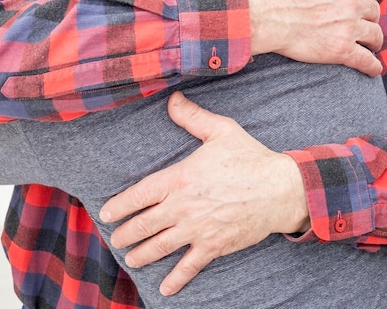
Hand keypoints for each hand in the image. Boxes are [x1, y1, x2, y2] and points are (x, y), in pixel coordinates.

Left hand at [100, 91, 308, 295]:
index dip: (120, 205)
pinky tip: (165, 289)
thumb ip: (192, 117)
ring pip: (161, 246)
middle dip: (126, 233)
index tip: (107, 213)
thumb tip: (172, 98)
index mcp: (180, 178)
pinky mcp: (214, 246)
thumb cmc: (249, 157)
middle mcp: (183, 207)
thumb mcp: (220, 130)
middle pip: (145, 224)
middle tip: (115, 239)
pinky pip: (190, 266)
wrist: (279, 189)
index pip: (141, 194)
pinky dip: (176, 279)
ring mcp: (197, 229)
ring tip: (131, 259)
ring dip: (142, 254)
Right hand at [246, 0, 382, 75]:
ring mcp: (348, 28)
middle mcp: (351, 3)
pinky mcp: (340, 50)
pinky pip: (366, 60)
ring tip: (370, 43)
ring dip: (374, 39)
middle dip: (369, 15)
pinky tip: (372, 68)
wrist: (262, 12)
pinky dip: (372, 66)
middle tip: (363, 21)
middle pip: (373, 11)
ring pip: (374, 35)